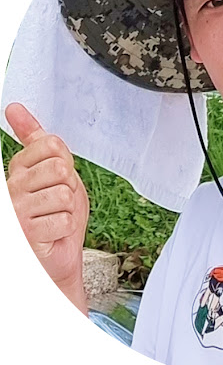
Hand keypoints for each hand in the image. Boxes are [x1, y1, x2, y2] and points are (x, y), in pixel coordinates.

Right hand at [5, 103, 89, 313]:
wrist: (58, 256)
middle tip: (59, 202)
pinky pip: (64, 218)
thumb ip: (37, 142)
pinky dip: (66, 227)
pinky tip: (53, 232)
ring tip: (55, 217)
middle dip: (69, 187)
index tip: (58, 178)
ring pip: (63, 194)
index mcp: (18, 169)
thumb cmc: (58, 214)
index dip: (66, 161)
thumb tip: (14, 108)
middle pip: (60, 168)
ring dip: (68, 209)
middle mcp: (11, 187)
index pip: (51, 144)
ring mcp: (14, 210)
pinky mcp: (24, 233)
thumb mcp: (55, 173)